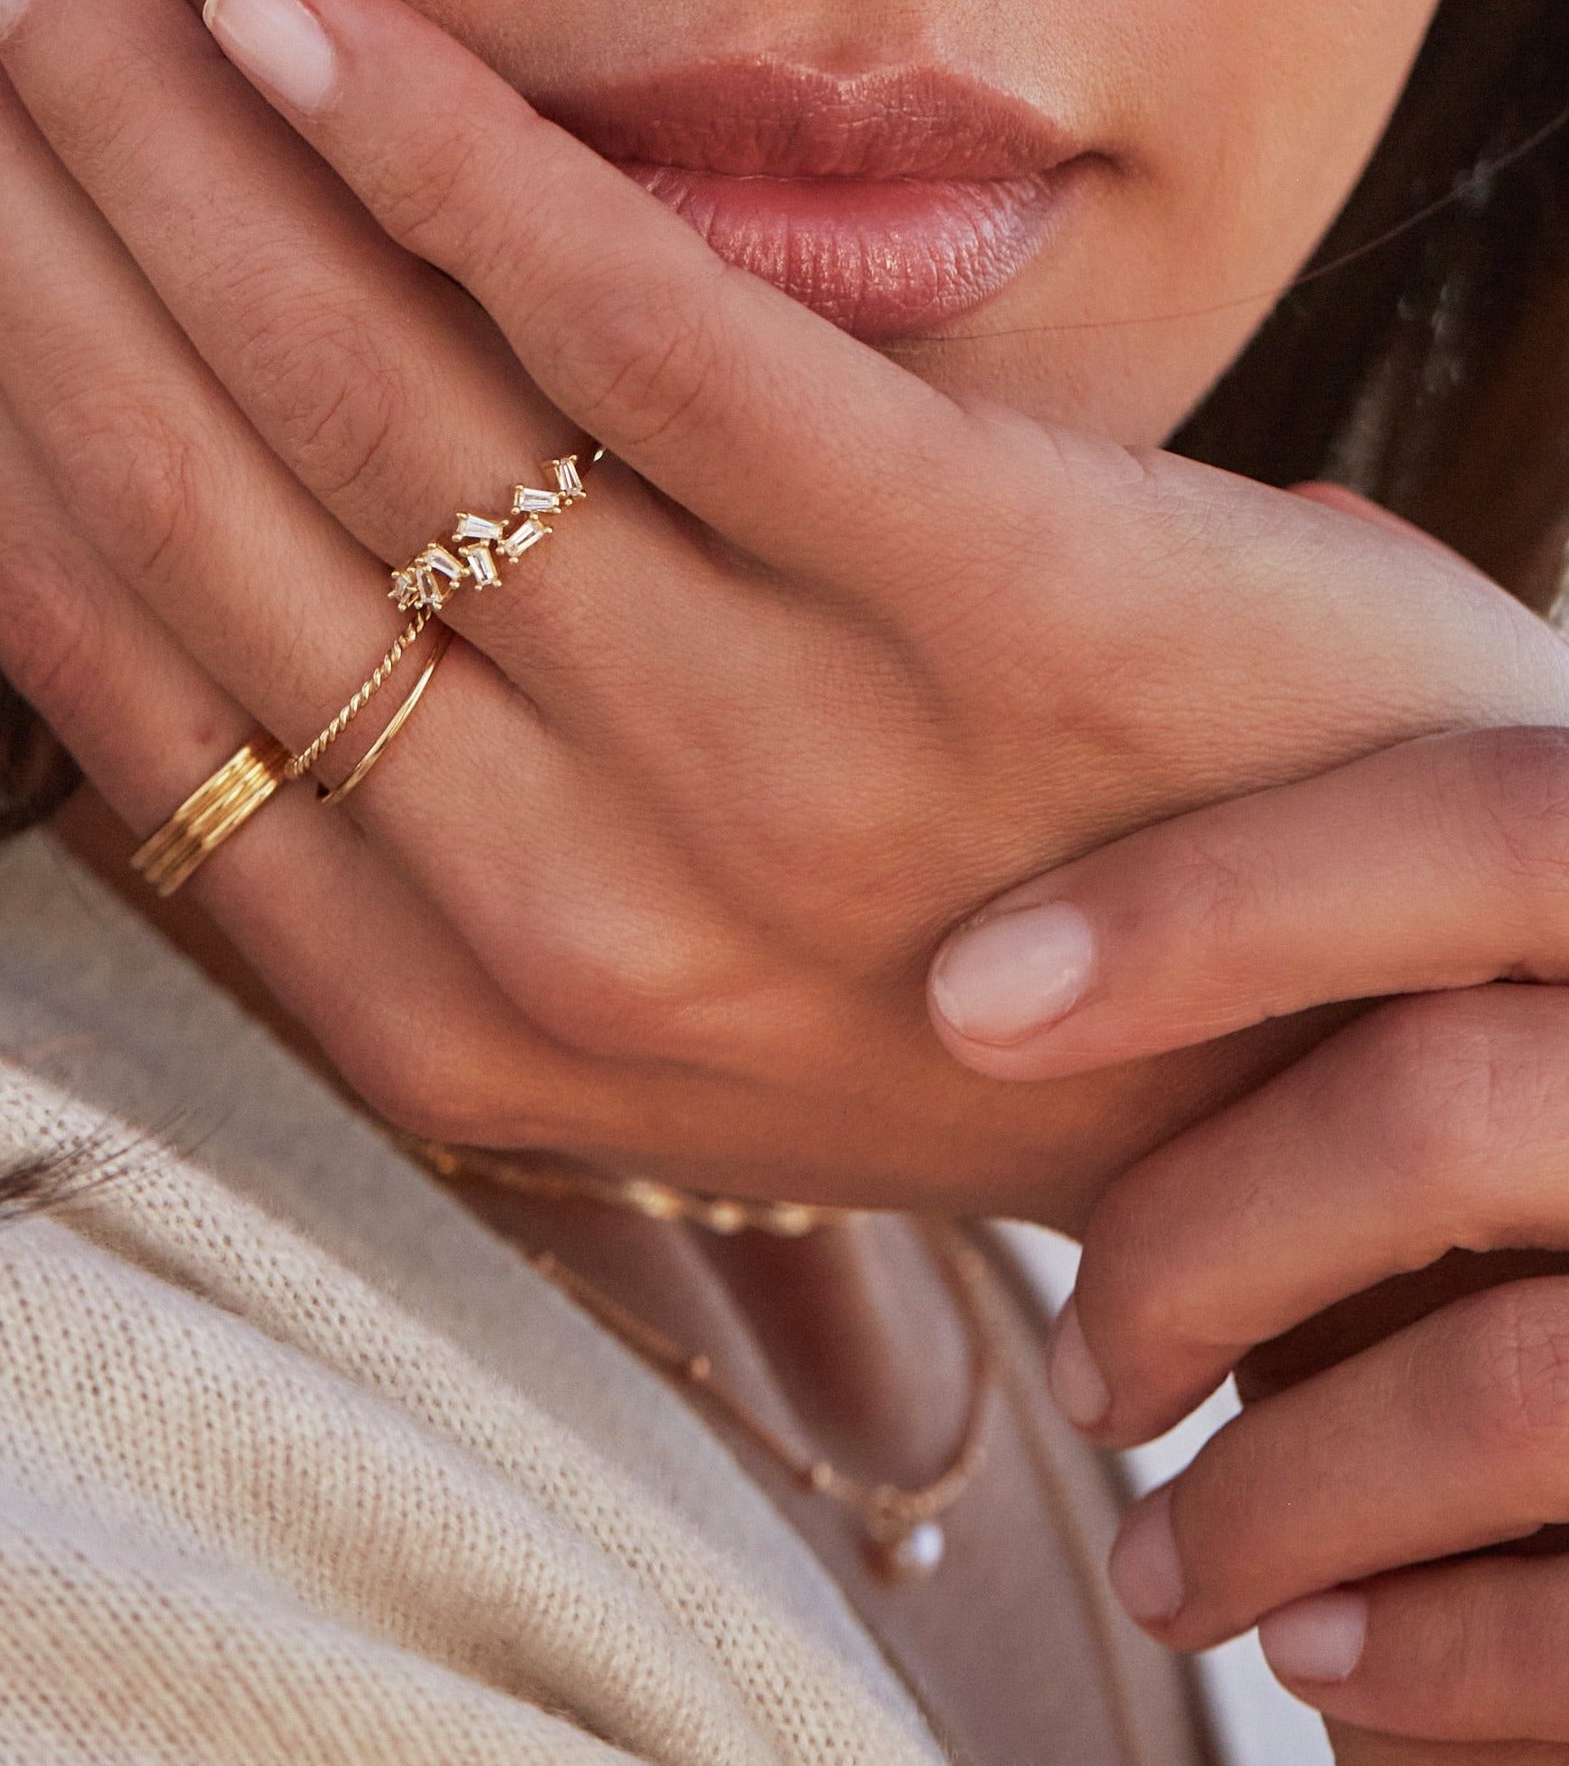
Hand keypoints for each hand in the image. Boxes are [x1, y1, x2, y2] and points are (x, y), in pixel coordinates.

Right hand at [0, 0, 1568, 1223]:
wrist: (1349, 1038)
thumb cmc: (956, 954)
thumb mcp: (624, 951)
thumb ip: (398, 792)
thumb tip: (142, 512)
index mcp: (420, 1007)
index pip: (91, 635)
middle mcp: (544, 921)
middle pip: (175, 476)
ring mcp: (762, 773)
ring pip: (357, 395)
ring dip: (140, 122)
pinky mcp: (980, 610)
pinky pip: (646, 347)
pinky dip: (442, 157)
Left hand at [928, 718, 1568, 1749]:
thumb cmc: (1542, 1245)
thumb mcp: (1502, 1080)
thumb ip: (1364, 1014)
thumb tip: (1010, 975)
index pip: (1496, 822)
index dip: (1218, 895)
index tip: (963, 998)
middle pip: (1444, 1105)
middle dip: (1192, 1247)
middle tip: (1082, 1374)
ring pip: (1503, 1382)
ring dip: (1269, 1503)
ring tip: (1170, 1569)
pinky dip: (1419, 1651)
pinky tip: (1311, 1650)